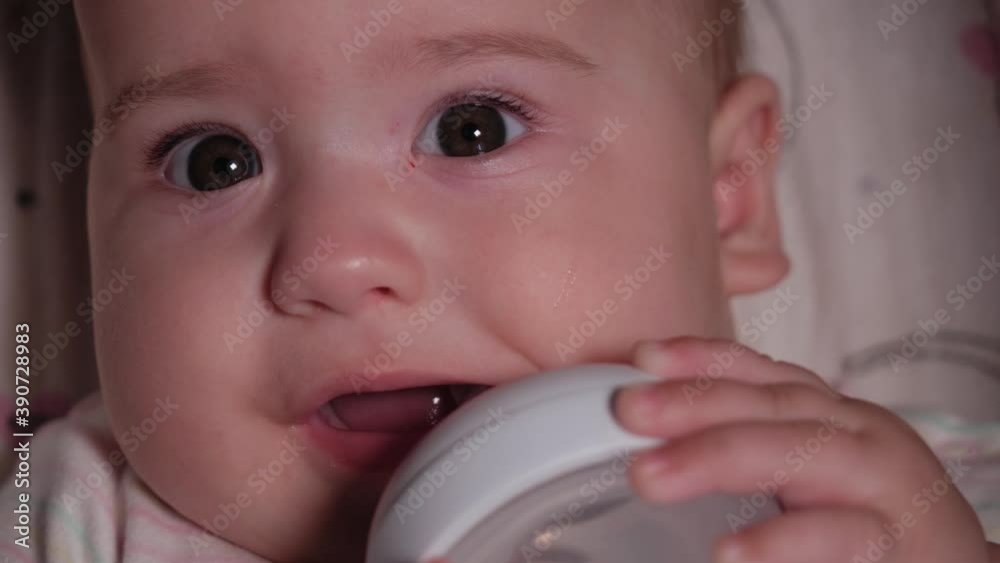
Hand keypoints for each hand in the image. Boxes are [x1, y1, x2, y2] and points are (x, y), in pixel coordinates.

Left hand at [613, 337, 990, 562]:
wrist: (948, 560)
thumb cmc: (862, 511)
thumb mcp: (804, 464)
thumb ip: (745, 446)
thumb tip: (652, 447)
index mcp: (821, 411)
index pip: (757, 372)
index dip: (700, 358)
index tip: (641, 356)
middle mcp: (851, 431)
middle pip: (767, 404)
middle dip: (694, 402)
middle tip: (626, 410)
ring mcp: (879, 481)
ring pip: (799, 453)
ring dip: (718, 457)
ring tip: (650, 474)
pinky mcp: (896, 539)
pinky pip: (839, 535)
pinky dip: (781, 541)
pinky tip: (728, 551)